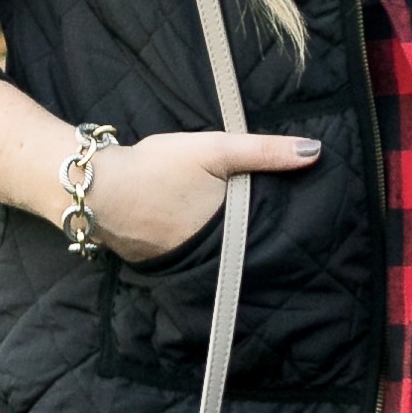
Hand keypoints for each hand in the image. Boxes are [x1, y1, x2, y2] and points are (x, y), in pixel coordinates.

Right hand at [84, 127, 322, 259]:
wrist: (95, 189)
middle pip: (237, 249)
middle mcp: (206, 256)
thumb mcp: (215, 150)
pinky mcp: (150, 259)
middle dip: (249, 241)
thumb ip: (264, 151)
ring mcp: (176, 262)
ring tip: (229, 232)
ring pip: (209, 255)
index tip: (296, 229)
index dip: (277, 231)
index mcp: (227, 231)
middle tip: (268, 233)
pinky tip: (182, 231)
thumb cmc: (157, 168)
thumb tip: (315, 151)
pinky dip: (185, 244)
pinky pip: (180, 255)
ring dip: (217, 245)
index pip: (264, 237)